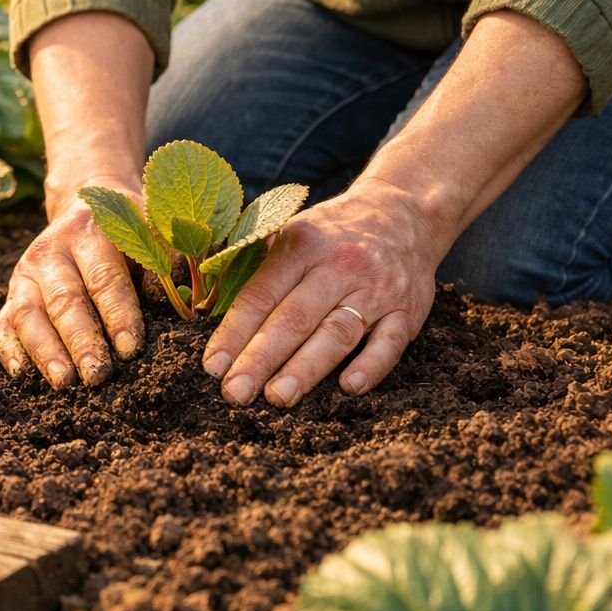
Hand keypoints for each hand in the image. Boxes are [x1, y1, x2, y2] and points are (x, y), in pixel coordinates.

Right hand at [0, 176, 146, 387]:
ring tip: (63, 383)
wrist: (85, 207)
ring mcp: (25, 273)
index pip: (104, 278)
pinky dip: (9, 349)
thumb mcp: (150, 232)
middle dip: (81, 341)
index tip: (130, 349)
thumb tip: (176, 298)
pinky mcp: (11, 292)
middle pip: (64, 300)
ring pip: (27, 313)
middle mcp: (51, 250)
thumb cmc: (129, 231)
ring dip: (45, 351)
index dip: (118, 314)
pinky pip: (2, 323)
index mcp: (90, 231)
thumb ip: (165, 260)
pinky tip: (22, 374)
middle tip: (97, 375)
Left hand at [202, 179, 445, 405]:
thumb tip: (202, 297)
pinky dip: (371, 366)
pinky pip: (390, 342)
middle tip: (234, 392)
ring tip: (277, 397)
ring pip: (337, 333)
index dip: (234, 332)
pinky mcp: (409, 311)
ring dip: (306, 368)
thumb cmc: (331, 233)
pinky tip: (348, 388)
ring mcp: (377, 288)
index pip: (261, 294)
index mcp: (302, 244)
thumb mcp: (292, 230)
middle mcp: (340, 264)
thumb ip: (253, 261)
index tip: (213, 366)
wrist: (403, 213)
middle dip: (261, 358)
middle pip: (294, 318)